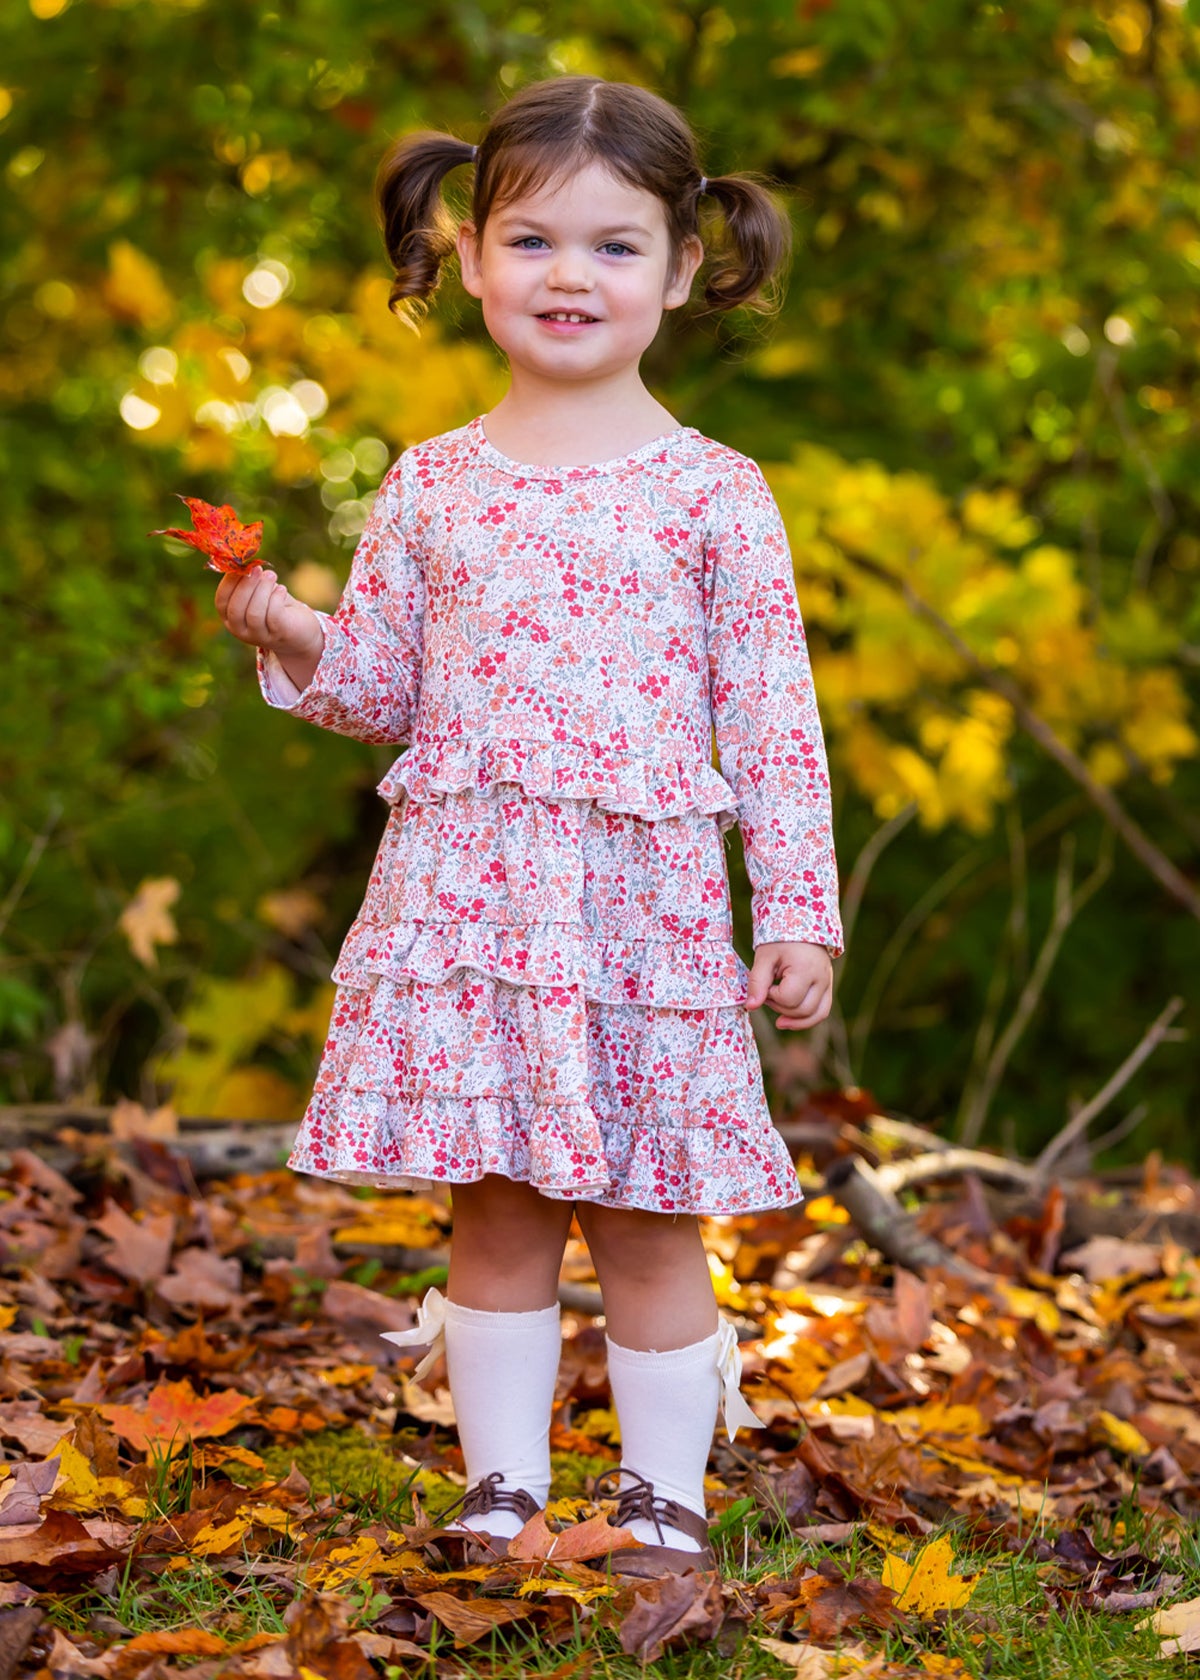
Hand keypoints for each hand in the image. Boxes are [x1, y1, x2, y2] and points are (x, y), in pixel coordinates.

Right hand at [214, 565, 323, 688]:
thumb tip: (245, 563)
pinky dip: (276, 598)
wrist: (298, 629)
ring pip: (254, 613)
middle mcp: (240, 630)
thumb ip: (249, 580)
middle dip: (246, 585)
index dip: (229, 582)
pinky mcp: (277, 635)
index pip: (221, 601)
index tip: (240, 565)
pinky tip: (282, 589)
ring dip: (262, 590)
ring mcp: (258, 636)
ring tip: (272, 575)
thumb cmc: (274, 605)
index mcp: (229, 617)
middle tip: (257, 568)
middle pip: (236, 608)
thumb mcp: (258, 591)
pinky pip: (273, 616)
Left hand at [745, 940, 832, 1028]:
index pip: (788, 998)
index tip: (765, 984)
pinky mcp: (828, 987)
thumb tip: (751, 1007)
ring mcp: (828, 983)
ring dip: (794, 1019)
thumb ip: (757, 982)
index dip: (771, 996)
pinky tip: (790, 1021)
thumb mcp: (764, 957)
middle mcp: (822, 978)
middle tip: (768, 994)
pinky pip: (822, 1011)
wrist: (801, 924)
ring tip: (778, 1018)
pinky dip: (807, 1019)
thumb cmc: (780, 939)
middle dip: (780, 1008)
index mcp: (805, 968)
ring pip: (816, 1015)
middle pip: (802, 1010)